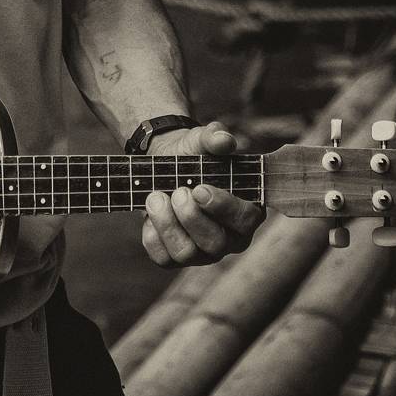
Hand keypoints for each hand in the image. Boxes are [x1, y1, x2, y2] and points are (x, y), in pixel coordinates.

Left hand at [141, 120, 264, 267]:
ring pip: (187, 254)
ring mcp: (202, 251)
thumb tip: (223, 139)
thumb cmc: (193, 155)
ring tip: (156, 196)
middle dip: (191, 217)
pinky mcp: (175, 256)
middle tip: (177, 191)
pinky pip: (163, 258)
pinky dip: (151, 234)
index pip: (245, 220)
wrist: (164, 163)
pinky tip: (149, 211)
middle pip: (216, 244)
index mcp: (246, 211)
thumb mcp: (202, 140)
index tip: (199, 188)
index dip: (223, 207)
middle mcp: (228, 238)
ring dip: (167, 224)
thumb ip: (215, 137)